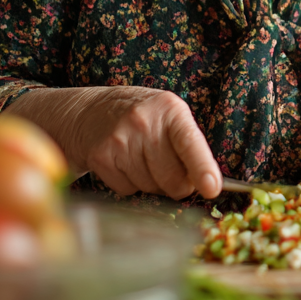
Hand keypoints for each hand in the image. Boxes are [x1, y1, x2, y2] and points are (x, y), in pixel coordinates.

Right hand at [8, 86, 222, 199]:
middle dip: (176, 185)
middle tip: (171, 173)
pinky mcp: (100, 157)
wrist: (89, 112)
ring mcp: (120, 139)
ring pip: (150, 187)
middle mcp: (144, 122)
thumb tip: (207, 185)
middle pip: (172, 178)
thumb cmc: (142, 119)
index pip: (190, 143)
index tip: (211, 189)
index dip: (202, 168)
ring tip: (141, 160)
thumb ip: (189, 146)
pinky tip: (124, 164)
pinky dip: (129, 184)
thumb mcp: (169, 118)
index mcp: (170, 109)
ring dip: (151, 183)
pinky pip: (126, 190)